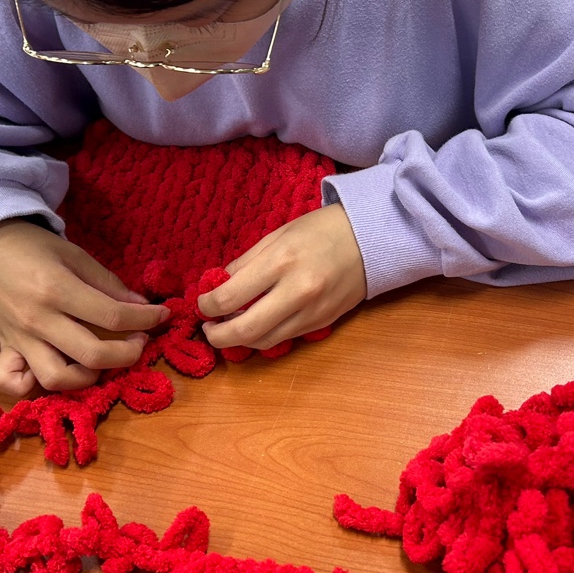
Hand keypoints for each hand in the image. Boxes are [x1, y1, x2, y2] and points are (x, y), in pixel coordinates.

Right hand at [0, 219, 169, 395]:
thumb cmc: (30, 246)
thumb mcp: (73, 254)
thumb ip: (107, 282)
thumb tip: (141, 305)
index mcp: (57, 289)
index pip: (112, 316)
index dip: (146, 319)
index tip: (162, 316)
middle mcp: (38, 320)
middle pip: (93, 355)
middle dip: (128, 353)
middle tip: (140, 341)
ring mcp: (19, 339)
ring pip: (56, 379)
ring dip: (88, 378)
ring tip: (103, 361)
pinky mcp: (5, 349)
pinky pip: (11, 382)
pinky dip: (31, 386)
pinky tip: (55, 372)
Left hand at [197, 203, 365, 350]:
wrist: (371, 239)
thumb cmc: (320, 230)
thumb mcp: (277, 234)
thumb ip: (246, 262)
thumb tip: (219, 285)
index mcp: (281, 261)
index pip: (230, 296)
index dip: (207, 305)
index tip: (202, 303)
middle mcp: (296, 292)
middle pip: (244, 330)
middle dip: (216, 335)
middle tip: (208, 327)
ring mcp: (311, 312)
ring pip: (263, 341)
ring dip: (238, 340)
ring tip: (228, 327)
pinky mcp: (321, 323)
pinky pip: (283, 339)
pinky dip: (263, 336)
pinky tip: (255, 325)